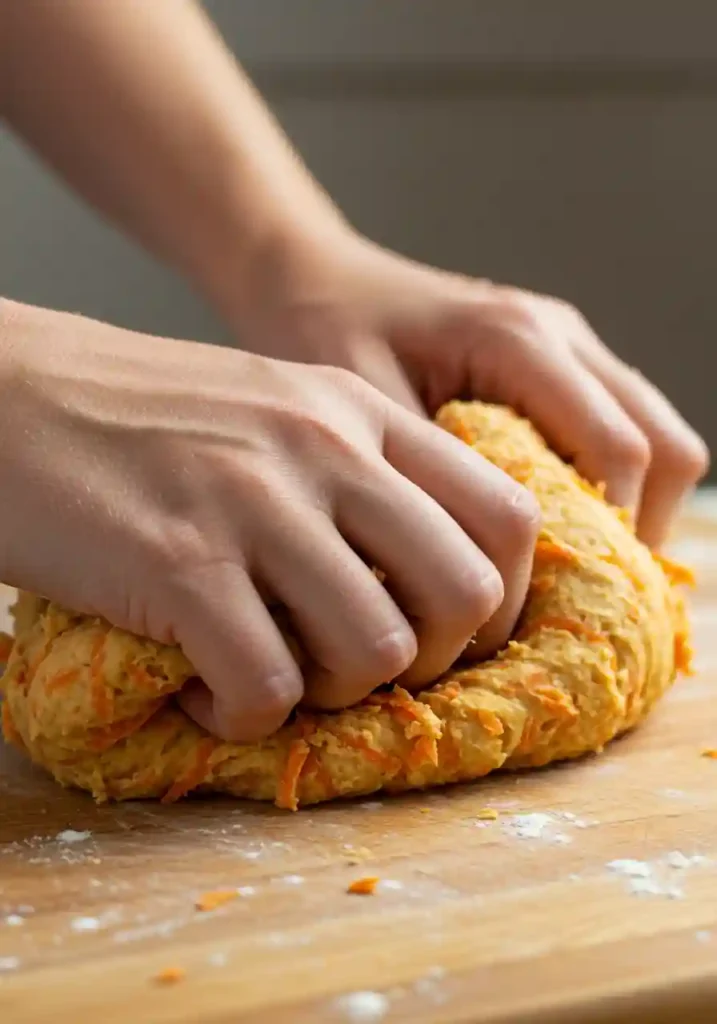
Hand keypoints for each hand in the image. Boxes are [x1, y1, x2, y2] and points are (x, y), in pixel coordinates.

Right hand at [0, 300, 538, 741]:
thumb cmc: (142, 415)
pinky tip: (200, 686)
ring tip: (273, 672)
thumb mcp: (276, 409)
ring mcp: (255, 503)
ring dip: (334, 694)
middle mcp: (325, 449)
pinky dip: (241, 714)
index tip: (456, 639)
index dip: (506, 603)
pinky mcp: (181, 563)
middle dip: (435, 662)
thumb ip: (358, 472)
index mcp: (358, 411)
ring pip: (379, 651)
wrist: (8, 392)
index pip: (509, 515)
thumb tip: (425, 577)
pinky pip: (269, 688)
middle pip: (468, 594)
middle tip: (364, 666)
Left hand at [233, 228, 708, 547]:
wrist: (311, 277)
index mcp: (517, 340)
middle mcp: (560, 335)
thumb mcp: (360, 411)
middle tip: (577, 593)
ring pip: (657, 436)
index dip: (606, 535)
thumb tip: (468, 574)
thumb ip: (422, 480)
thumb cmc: (324, 331)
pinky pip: (620, 428)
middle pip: (664, 446)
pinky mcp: (556, 360)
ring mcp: (566, 343)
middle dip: (637, 529)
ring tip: (570, 569)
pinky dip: (610, 485)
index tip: (557, 595)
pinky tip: (554, 528)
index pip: (618, 451)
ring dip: (632, 510)